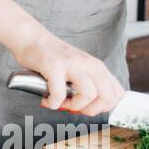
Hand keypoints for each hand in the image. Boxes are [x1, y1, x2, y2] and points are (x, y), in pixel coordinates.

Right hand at [10, 23, 124, 116]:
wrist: (31, 38)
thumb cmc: (52, 57)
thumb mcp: (78, 67)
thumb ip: (88, 82)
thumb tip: (91, 108)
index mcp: (97, 66)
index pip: (118, 93)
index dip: (105, 106)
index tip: (89, 107)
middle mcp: (88, 64)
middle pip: (107, 96)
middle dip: (91, 110)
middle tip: (75, 107)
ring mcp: (72, 64)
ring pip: (88, 95)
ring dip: (73, 106)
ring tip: (60, 103)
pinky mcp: (54, 66)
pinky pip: (59, 94)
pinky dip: (53, 103)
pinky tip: (46, 100)